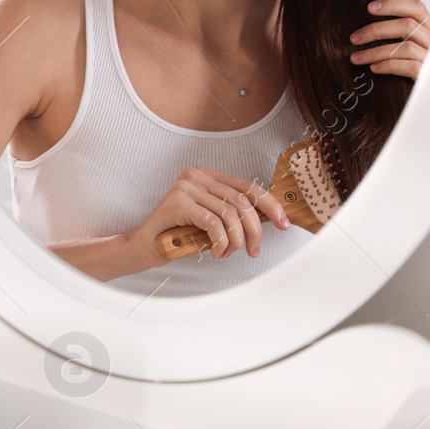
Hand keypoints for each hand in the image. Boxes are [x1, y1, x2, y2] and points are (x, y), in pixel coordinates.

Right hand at [125, 166, 290, 264]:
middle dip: (254, 230)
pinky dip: (221, 241)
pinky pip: (212, 223)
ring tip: (230, 253)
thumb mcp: (211, 219)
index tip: (283, 223)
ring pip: (229, 214)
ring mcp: (186, 187)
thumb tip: (267, 219)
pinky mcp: (178, 203)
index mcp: (207, 175)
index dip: (269, 205)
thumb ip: (231, 213)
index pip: (248, 186)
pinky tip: (218, 252)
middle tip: (254, 251)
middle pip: (242, 201)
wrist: (146, 244)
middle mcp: (197, 176)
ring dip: (236, 240)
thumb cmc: (179, 234)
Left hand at [350, 0, 429, 79]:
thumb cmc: (416, 61)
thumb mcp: (412, 37)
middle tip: (353, 38)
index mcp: (429, 29)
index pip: (417, 8)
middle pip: (408, 26)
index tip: (369, 7)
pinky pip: (407, 67)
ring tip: (355, 58)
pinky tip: (373, 69)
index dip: (393, 4)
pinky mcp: (427, 76)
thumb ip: (410, 14)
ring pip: (404, 48)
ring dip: (375, 52)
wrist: (428, 92)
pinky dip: (387, 66)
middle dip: (376, 30)